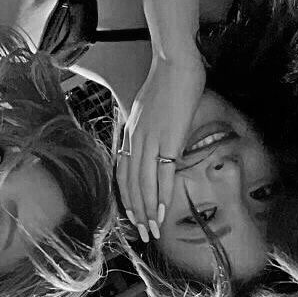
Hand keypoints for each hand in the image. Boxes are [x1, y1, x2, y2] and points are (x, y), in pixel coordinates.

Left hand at [116, 52, 204, 241]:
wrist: (175, 62)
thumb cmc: (167, 82)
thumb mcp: (149, 109)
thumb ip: (149, 130)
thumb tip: (158, 146)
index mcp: (129, 134)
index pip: (122, 174)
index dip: (126, 198)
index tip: (133, 217)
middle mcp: (135, 140)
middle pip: (130, 185)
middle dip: (136, 213)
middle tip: (142, 233)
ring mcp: (150, 140)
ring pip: (144, 184)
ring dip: (148, 210)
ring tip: (152, 230)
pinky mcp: (168, 139)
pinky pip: (163, 173)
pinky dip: (161, 195)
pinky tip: (163, 211)